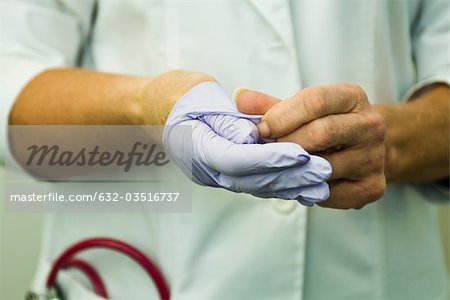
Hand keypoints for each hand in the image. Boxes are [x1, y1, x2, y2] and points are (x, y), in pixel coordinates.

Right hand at [163, 81, 331, 204]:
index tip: (300, 153)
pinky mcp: (228, 175)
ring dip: (290, 185)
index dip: (270, 157)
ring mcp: (216, 176)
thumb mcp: (199, 97)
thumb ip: (227, 120)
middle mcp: (206, 170)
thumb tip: (253, 137)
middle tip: (322, 170)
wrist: (162, 109)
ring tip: (321, 182)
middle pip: (251, 178)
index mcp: (195, 148)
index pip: (237, 158)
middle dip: (289, 175)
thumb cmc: (181, 97)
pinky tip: (305, 186)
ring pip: (256, 186)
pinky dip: (281, 184)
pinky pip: (256, 183)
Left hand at [236, 83, 385, 208]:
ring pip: (324, 167)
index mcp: (352, 97)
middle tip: (267, 152)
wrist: (363, 149)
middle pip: (321, 133)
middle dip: (286, 144)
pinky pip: (330, 194)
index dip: (282, 116)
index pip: (315, 100)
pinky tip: (300, 182)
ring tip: (280, 168)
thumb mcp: (301, 109)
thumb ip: (270, 105)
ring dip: (294, 170)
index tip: (261, 130)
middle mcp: (371, 125)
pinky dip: (308, 190)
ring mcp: (375, 158)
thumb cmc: (324, 125)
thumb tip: (240, 98)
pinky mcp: (373, 187)